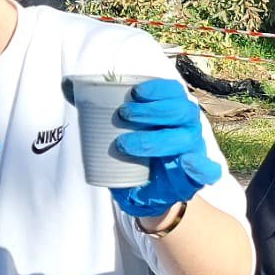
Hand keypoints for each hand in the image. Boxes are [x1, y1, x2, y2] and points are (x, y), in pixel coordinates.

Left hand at [108, 78, 222, 218]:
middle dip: (153, 111)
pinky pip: (207, 170)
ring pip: (185, 139)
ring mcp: (194, 150)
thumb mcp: (115, 129)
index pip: (173, 92)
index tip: (133, 93)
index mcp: (172, 110)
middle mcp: (186, 126)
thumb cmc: (134, 151)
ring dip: (156, 139)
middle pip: (181, 111)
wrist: (147, 190)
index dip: (158, 89)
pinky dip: (201, 166)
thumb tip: (67, 85)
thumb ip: (94, 107)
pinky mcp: (195, 176)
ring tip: (125, 145)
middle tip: (124, 115)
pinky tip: (185, 163)